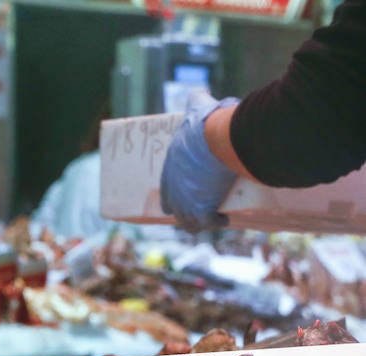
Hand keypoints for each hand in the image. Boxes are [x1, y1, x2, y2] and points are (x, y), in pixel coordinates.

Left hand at [160, 95, 240, 232]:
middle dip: (188, 211)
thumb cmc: (207, 123)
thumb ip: (195, 101)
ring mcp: (185, 203)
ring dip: (201, 221)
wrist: (216, 138)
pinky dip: (218, 222)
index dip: (177, 196)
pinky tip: (225, 219)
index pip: (167, 191)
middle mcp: (173, 190)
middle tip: (203, 209)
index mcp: (171, 171)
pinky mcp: (201, 211)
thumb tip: (198, 92)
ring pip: (189, 222)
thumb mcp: (197, 108)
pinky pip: (208, 224)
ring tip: (213, 217)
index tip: (190, 196)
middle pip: (176, 210)